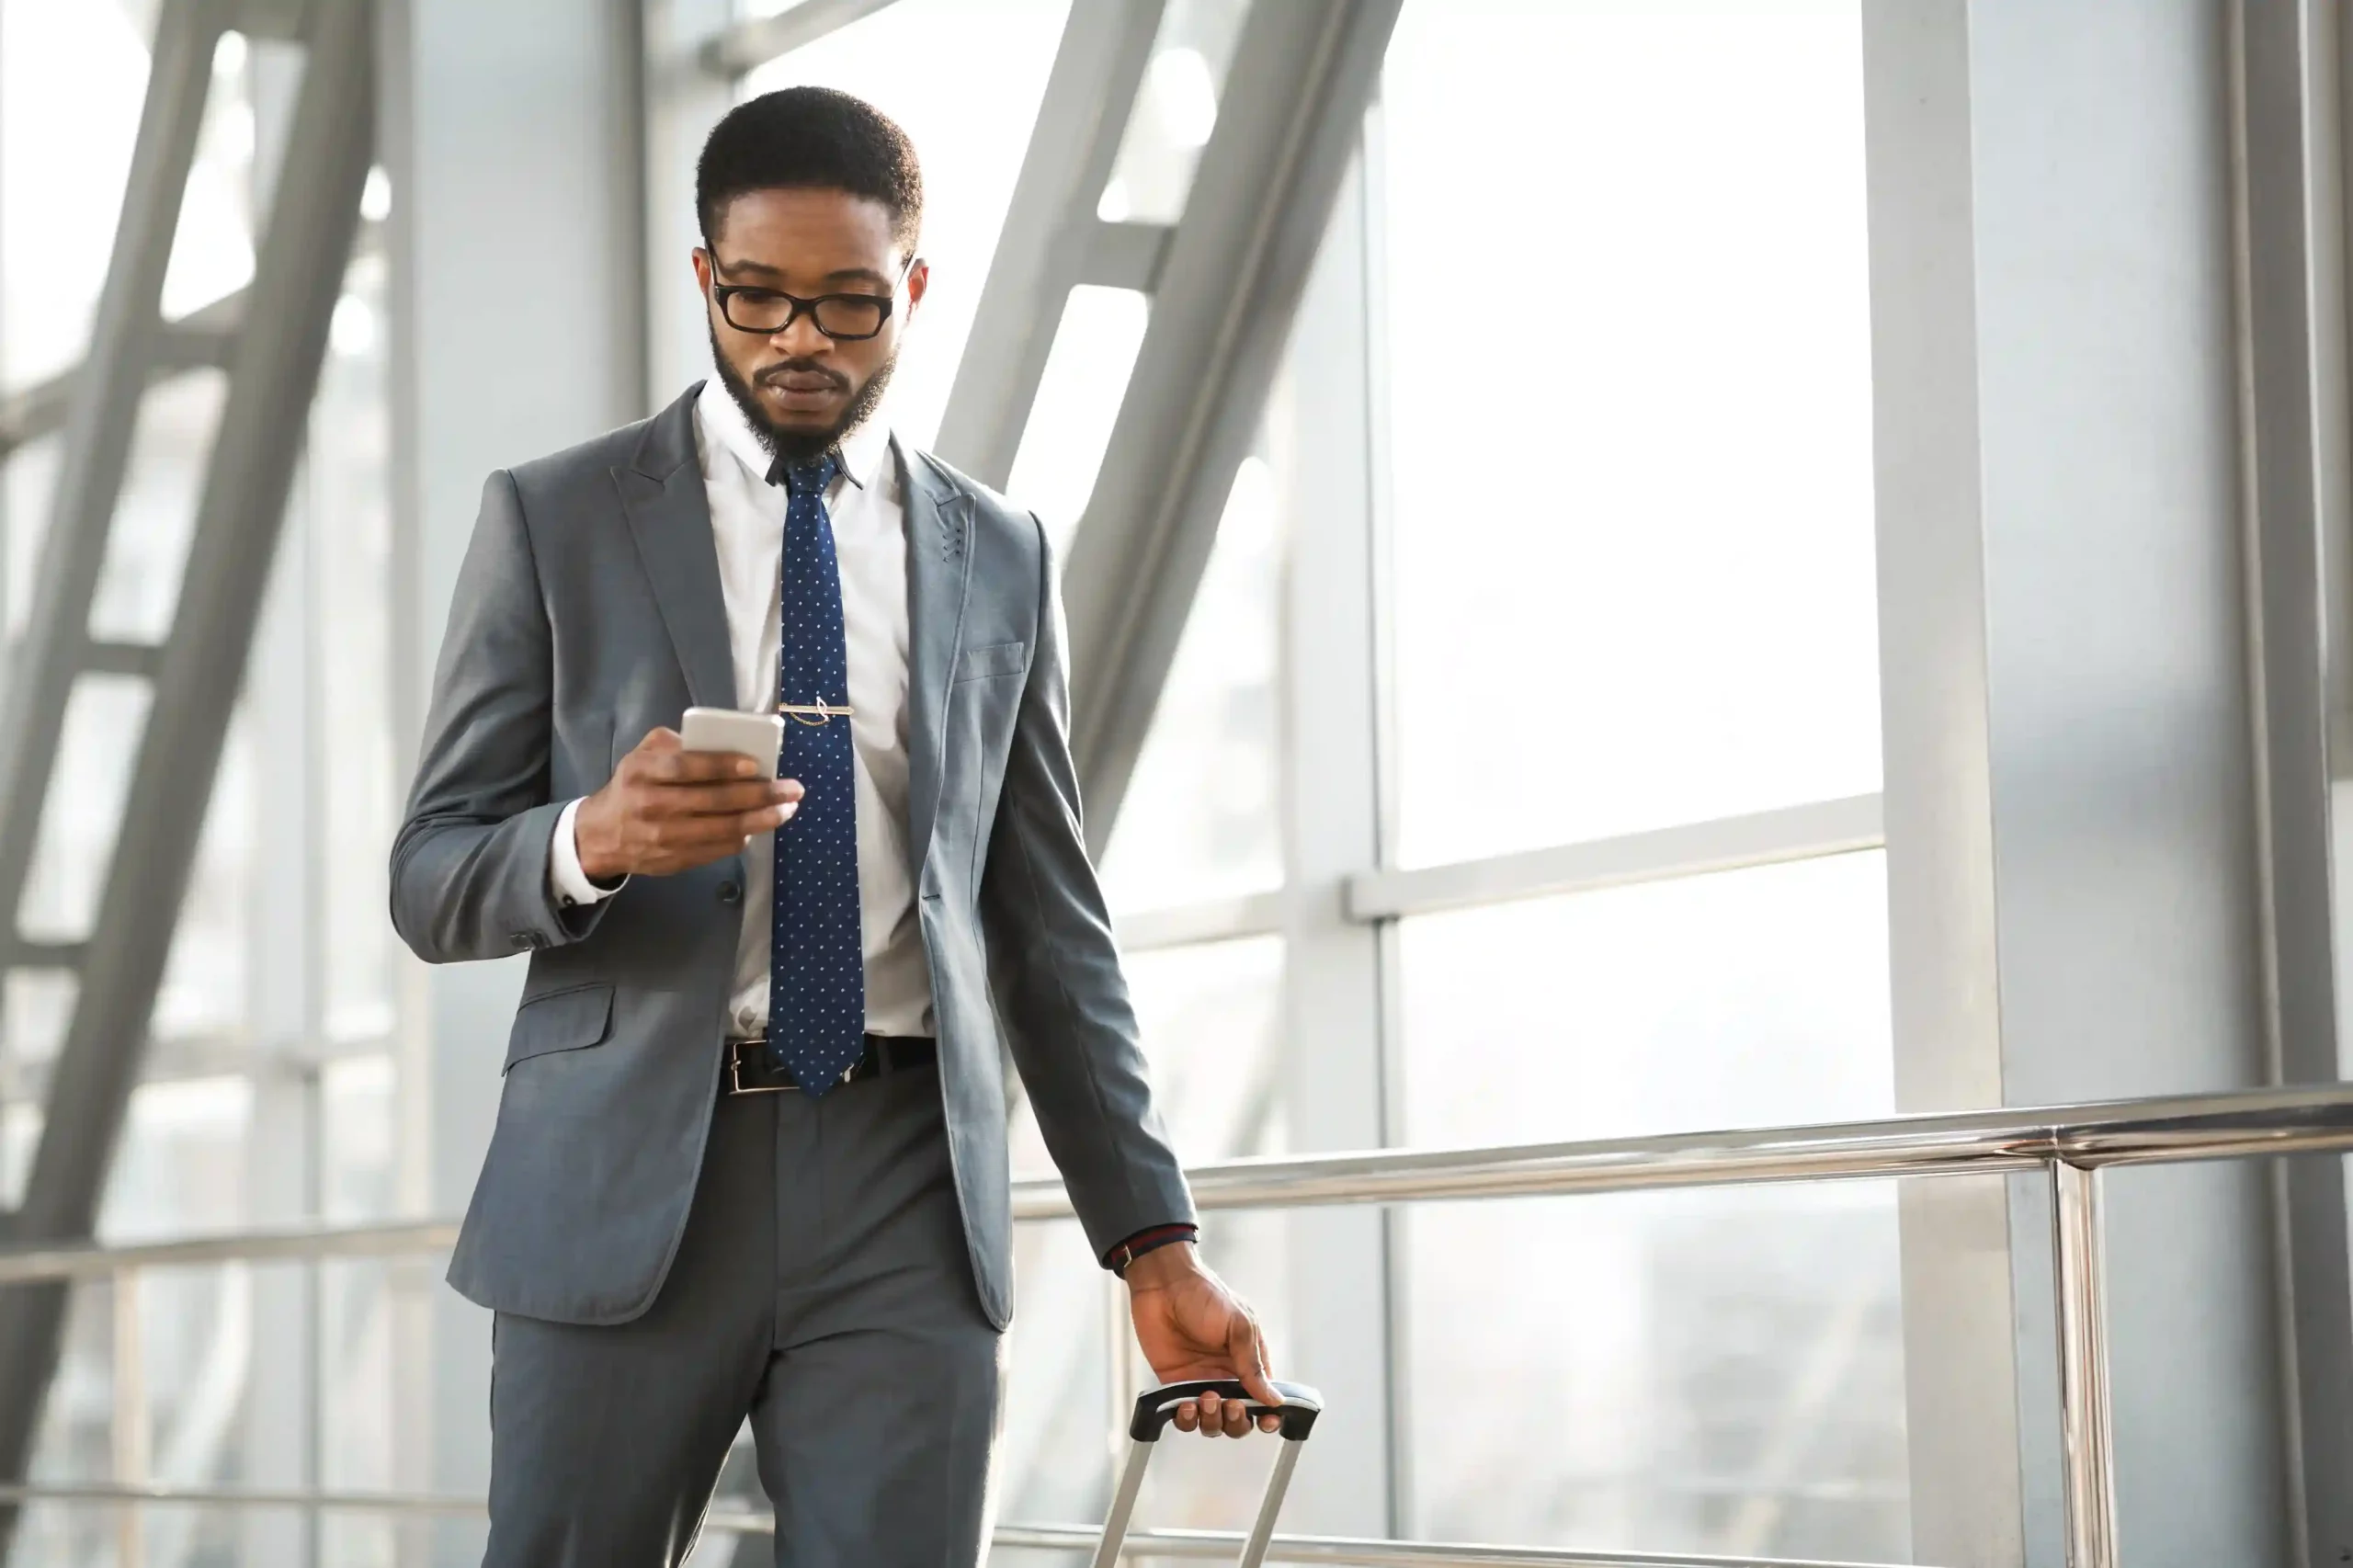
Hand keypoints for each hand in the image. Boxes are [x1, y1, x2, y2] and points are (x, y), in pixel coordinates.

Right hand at [574, 728, 803, 879]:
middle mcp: (652, 806)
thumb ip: (675, 745)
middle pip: (713, 801)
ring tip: (786, 809)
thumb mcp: (641, 756)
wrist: (601, 835)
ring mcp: (664, 838)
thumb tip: (722, 745)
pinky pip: (717, 849)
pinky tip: (760, 826)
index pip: (686, 768)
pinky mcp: (674, 860)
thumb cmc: (632, 785)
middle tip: (792, 789)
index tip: (755, 764)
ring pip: (722, 829)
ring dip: (761, 820)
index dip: (722, 766)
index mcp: (642, 773)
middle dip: (760, 795)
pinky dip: (742, 837)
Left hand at [1124, 1243, 1282, 1438]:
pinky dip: (1187, 1419)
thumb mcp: (1238, 1325)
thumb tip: (1274, 1399)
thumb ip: (1253, 1365)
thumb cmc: (1204, 1295)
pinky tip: (1187, 1404)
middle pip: (1239, 1419)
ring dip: (1213, 1420)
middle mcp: (1226, 1376)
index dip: (1268, 1415)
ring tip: (1207, 1399)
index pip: (1264, 1398)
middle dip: (1238, 1420)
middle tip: (1231, 1404)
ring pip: (1213, 1423)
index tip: (1266, 1421)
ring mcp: (1200, 1382)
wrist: (1163, 1285)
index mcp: (1248, 1361)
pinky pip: (1184, 1416)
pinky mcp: (1174, 1386)